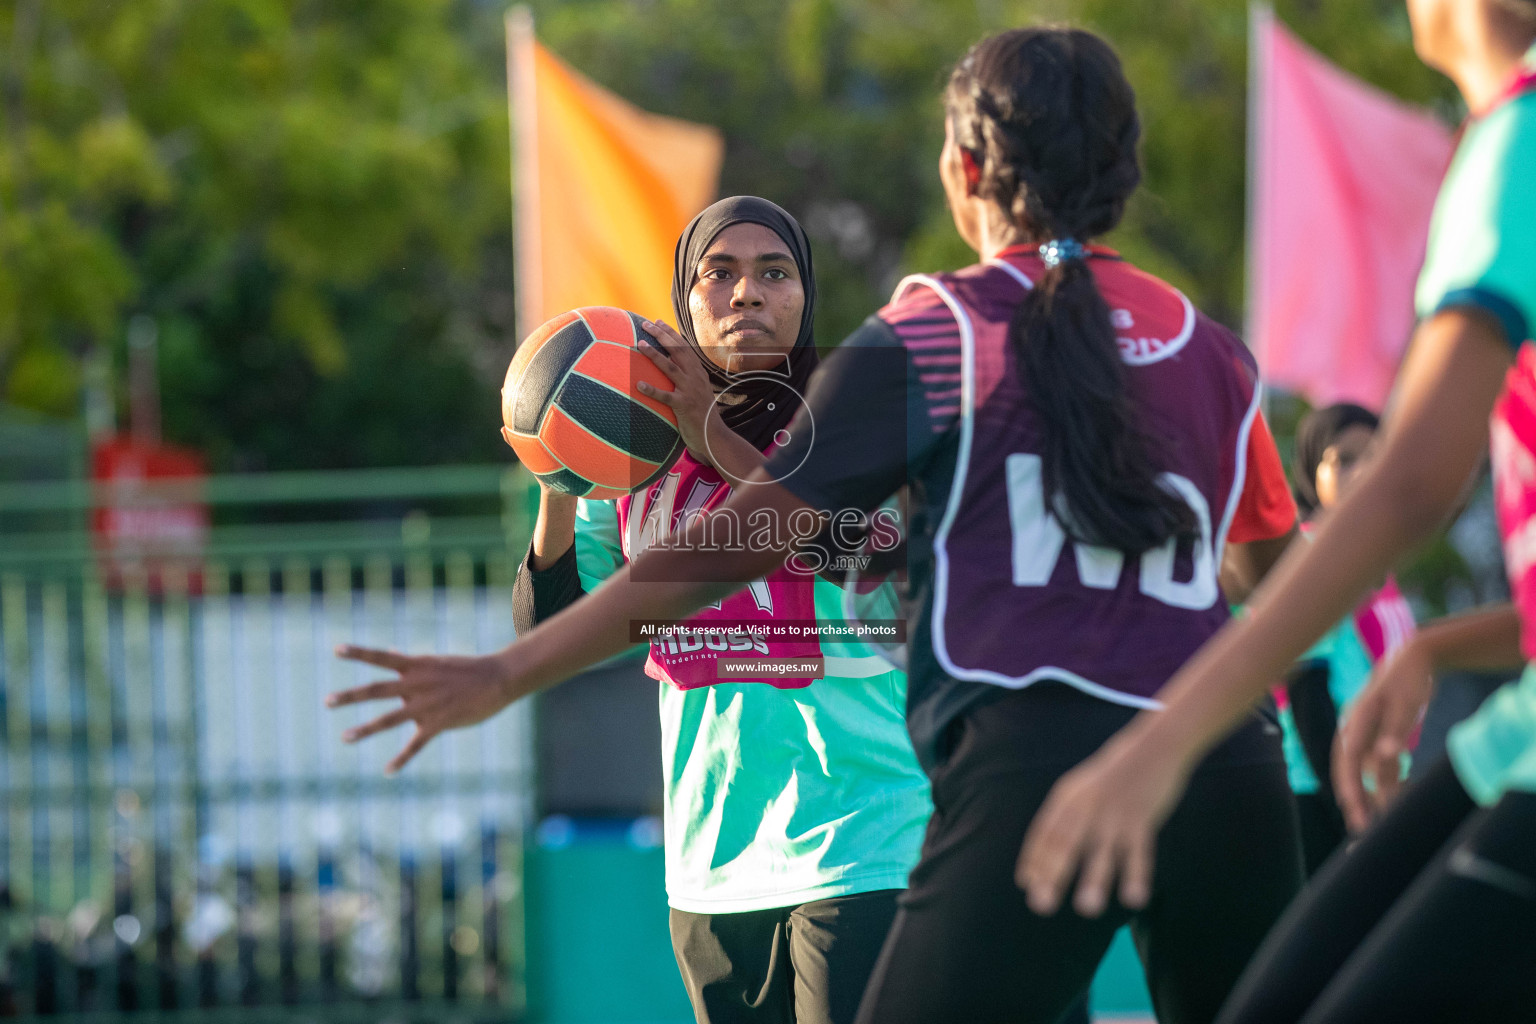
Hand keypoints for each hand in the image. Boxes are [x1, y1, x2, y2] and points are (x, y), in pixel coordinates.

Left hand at [328, 646, 522, 773]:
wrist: (497, 679)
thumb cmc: (466, 669)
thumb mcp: (435, 661)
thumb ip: (409, 662)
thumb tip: (389, 653)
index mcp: (416, 666)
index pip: (381, 657)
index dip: (358, 652)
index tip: (336, 649)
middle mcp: (417, 684)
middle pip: (377, 690)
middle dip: (350, 696)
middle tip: (327, 702)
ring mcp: (427, 704)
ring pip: (390, 718)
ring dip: (366, 729)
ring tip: (345, 737)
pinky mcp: (439, 723)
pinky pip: (415, 745)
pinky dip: (401, 759)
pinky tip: (388, 771)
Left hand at [635, 319, 722, 465]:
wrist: (713, 435)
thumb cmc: (701, 414)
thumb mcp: (697, 391)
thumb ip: (686, 378)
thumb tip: (670, 367)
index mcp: (697, 372)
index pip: (684, 346)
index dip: (670, 333)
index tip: (657, 322)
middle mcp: (695, 378)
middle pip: (677, 351)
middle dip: (662, 335)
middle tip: (646, 324)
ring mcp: (690, 391)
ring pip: (670, 368)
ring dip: (655, 355)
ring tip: (639, 344)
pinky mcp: (684, 406)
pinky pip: (665, 397)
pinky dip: (652, 390)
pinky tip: (638, 385)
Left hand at [1016, 728, 1189, 916]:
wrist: (1151, 748)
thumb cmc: (1109, 779)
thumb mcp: (1078, 791)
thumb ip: (1061, 822)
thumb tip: (1041, 861)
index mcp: (1067, 799)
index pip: (1045, 832)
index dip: (1034, 859)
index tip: (1027, 885)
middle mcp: (1087, 807)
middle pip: (1067, 843)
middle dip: (1053, 874)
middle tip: (1042, 905)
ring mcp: (1114, 815)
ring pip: (1103, 851)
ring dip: (1095, 880)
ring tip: (1086, 907)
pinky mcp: (1142, 820)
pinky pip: (1140, 852)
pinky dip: (1137, 875)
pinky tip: (1134, 898)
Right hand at [1333, 637, 1433, 831]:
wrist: (1413, 659)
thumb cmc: (1408, 680)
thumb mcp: (1406, 704)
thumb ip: (1395, 731)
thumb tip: (1385, 758)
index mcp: (1357, 721)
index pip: (1349, 762)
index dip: (1351, 789)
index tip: (1358, 813)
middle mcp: (1354, 730)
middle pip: (1348, 770)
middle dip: (1354, 799)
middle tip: (1362, 828)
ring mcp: (1364, 733)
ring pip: (1363, 770)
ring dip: (1369, 794)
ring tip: (1375, 822)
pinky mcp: (1376, 735)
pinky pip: (1376, 764)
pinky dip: (1382, 782)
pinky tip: (1390, 798)